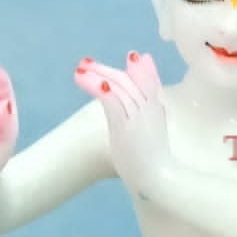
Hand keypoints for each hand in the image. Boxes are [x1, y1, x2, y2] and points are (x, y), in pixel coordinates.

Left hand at [73, 51, 168, 195]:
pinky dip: (101, 90)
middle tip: (86, 62)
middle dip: (106, 70)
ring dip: (96, 76)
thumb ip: (151, 123)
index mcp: (158, 112)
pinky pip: (112, 101)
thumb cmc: (155, 166)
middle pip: (129, 81)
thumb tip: (151, 116)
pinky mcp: (125, 126)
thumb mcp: (154, 139)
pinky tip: (89, 82)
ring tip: (78, 71)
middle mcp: (150, 110)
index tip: (133, 56)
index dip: (141, 69)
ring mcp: (138, 117)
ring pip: (117, 87)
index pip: (150, 83)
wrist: (159, 180)